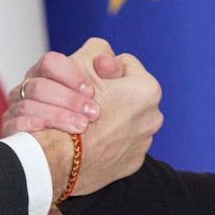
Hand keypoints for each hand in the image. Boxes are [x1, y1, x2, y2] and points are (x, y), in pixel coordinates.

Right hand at [2, 48, 120, 136]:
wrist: (74, 163)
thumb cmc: (94, 123)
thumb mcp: (111, 95)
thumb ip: (113, 73)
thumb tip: (106, 62)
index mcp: (48, 75)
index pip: (51, 62)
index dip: (71, 74)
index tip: (91, 91)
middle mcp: (29, 90)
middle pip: (38, 85)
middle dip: (68, 99)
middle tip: (94, 114)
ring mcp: (16, 111)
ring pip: (26, 105)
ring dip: (57, 116)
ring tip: (82, 127)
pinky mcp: (10, 133)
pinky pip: (13, 125)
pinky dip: (31, 127)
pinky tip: (49, 133)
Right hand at [64, 39, 159, 195]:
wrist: (61, 157)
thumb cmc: (70, 107)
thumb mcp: (80, 64)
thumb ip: (97, 51)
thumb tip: (107, 57)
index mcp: (147, 89)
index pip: (125, 64)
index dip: (103, 69)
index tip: (90, 79)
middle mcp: (153, 117)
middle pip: (128, 94)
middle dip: (110, 94)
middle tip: (87, 99)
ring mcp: (143, 143)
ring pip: (125, 120)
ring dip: (110, 117)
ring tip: (86, 121)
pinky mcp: (131, 163)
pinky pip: (121, 144)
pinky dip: (109, 141)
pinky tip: (91, 140)